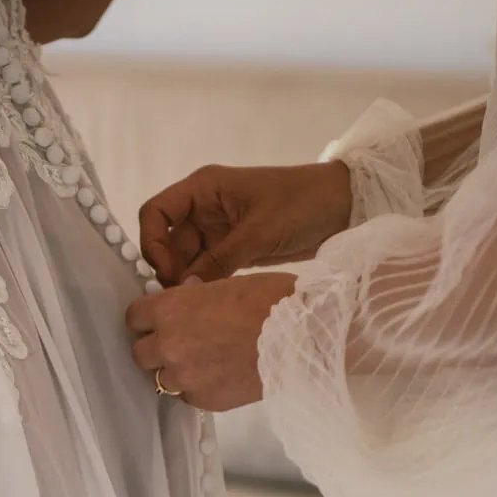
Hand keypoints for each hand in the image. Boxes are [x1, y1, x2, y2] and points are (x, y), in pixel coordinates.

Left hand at [126, 272, 295, 411]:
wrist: (306, 338)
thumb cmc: (272, 300)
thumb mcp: (226, 285)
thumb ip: (194, 296)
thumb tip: (185, 295)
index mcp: (170, 310)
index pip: (133, 318)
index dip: (147, 318)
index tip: (159, 319)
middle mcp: (170, 345)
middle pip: (140, 353)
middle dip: (156, 347)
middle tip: (181, 341)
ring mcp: (186, 377)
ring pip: (162, 379)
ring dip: (176, 370)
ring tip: (203, 361)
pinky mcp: (207, 401)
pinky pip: (189, 397)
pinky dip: (198, 388)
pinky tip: (220, 375)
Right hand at [138, 162, 351, 285]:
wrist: (344, 206)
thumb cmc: (301, 203)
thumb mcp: (259, 230)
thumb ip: (220, 260)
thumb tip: (185, 291)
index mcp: (203, 189)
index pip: (155, 212)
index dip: (152, 242)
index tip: (166, 272)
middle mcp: (204, 208)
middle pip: (168, 241)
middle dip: (170, 270)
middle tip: (180, 301)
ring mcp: (219, 230)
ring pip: (188, 259)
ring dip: (188, 281)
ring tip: (193, 308)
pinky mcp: (235, 248)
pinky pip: (209, 268)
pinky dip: (206, 284)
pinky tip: (208, 304)